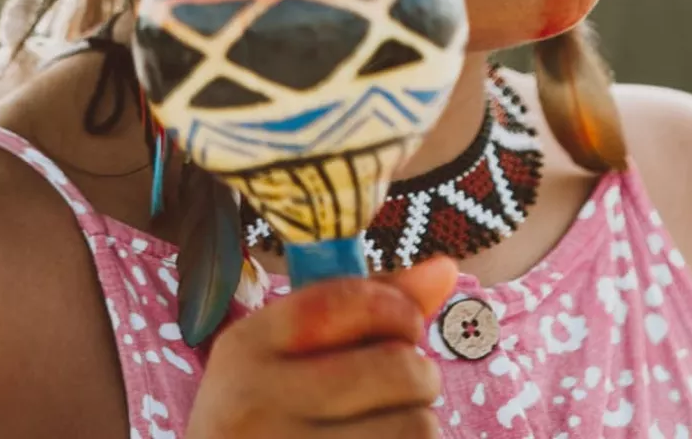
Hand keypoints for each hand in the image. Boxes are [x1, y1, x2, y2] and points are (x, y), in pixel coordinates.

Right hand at [185, 257, 458, 438]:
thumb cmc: (272, 414)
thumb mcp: (293, 354)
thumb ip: (367, 307)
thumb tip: (445, 269)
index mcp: (246, 348)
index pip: (345, 302)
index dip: (397, 307)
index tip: (406, 326)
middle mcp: (256, 406)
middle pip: (396, 367)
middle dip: (418, 374)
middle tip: (400, 390)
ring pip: (415, 427)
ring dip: (417, 424)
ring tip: (386, 427)